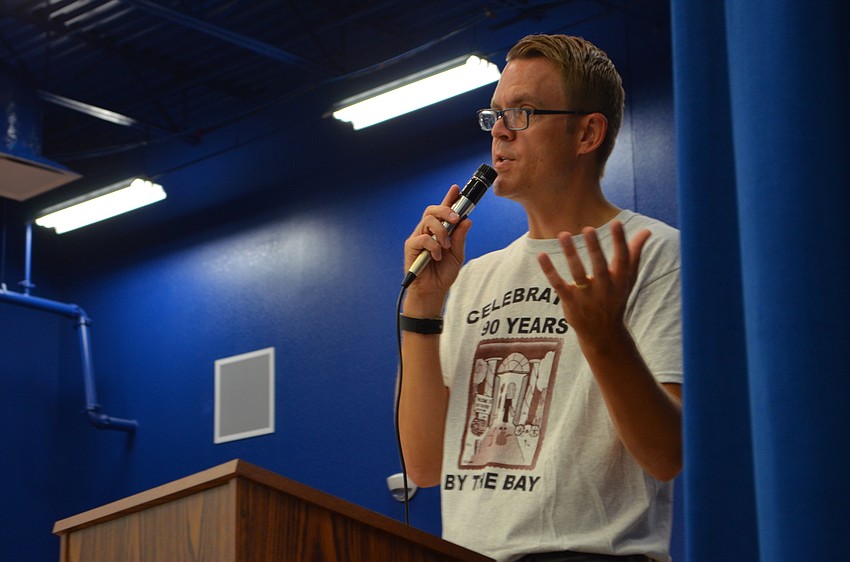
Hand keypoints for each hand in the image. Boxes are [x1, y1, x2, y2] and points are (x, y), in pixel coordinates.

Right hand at [403, 185, 472, 304]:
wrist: (433, 291)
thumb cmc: (443, 274)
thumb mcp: (457, 255)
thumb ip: (460, 238)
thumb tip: (467, 220)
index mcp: (439, 231)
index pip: (444, 211)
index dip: (449, 198)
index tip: (456, 188)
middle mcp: (427, 231)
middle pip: (432, 210)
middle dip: (446, 210)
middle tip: (456, 219)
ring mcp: (418, 237)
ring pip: (428, 220)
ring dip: (441, 231)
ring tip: (446, 246)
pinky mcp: (411, 247)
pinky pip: (423, 238)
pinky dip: (433, 246)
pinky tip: (436, 256)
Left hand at [537, 221, 650, 344]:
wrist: (603, 334)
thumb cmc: (616, 300)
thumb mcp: (628, 280)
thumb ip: (634, 254)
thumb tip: (646, 231)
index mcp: (620, 281)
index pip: (622, 259)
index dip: (620, 241)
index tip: (616, 222)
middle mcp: (605, 289)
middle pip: (599, 266)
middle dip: (595, 248)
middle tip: (588, 229)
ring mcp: (586, 296)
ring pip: (577, 273)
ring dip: (571, 253)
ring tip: (564, 234)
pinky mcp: (570, 302)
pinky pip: (558, 284)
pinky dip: (550, 270)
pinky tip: (541, 255)